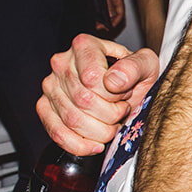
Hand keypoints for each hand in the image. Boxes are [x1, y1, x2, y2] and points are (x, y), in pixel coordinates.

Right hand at [37, 34, 160, 154]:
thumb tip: (113, 81)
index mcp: (84, 46)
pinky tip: (96, 145)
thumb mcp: (146, 64)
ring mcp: (50, 86)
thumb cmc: (135, 74)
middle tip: (122, 112)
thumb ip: (134, 67)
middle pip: (83, 101)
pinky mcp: (45, 107)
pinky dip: (79, 145)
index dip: (114, 95)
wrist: (127, 87)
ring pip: (71, 119)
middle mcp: (61, 63)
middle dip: (111, 115)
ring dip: (100, 131)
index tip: (125, 94)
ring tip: (113, 125)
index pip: (92, 78)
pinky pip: (56, 132)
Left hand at [98, 0, 125, 33]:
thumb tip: (111, 16)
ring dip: (104, 18)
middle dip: (108, 22)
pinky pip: (106, 7)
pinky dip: (102, 13)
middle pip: (115, 14)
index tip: (108, 27)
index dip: (115, 22)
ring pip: (110, 11)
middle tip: (100, 27)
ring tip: (97, 23)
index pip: (120, 14)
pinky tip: (97, 15)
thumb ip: (108, 4)